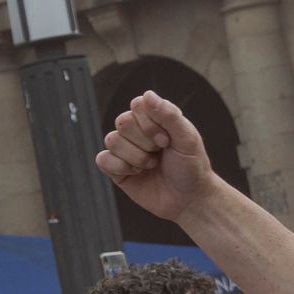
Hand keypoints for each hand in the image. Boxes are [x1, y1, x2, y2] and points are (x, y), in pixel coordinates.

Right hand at [94, 94, 218, 222]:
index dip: (150, 123)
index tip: (168, 140)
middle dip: (145, 142)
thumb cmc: (191, 165)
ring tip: (151, 165)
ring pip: (112, 140)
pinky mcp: (116, 169)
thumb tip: (147, 95)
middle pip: (123, 122)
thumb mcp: (187, 138)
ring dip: (136, 156)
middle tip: (161, 152)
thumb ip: (169, 115)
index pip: (138, 105)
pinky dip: (120, 167)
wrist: (189, 198)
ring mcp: (125, 149)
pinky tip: (136, 173)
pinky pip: (102, 159)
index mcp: (154, 117)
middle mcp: (136, 130)